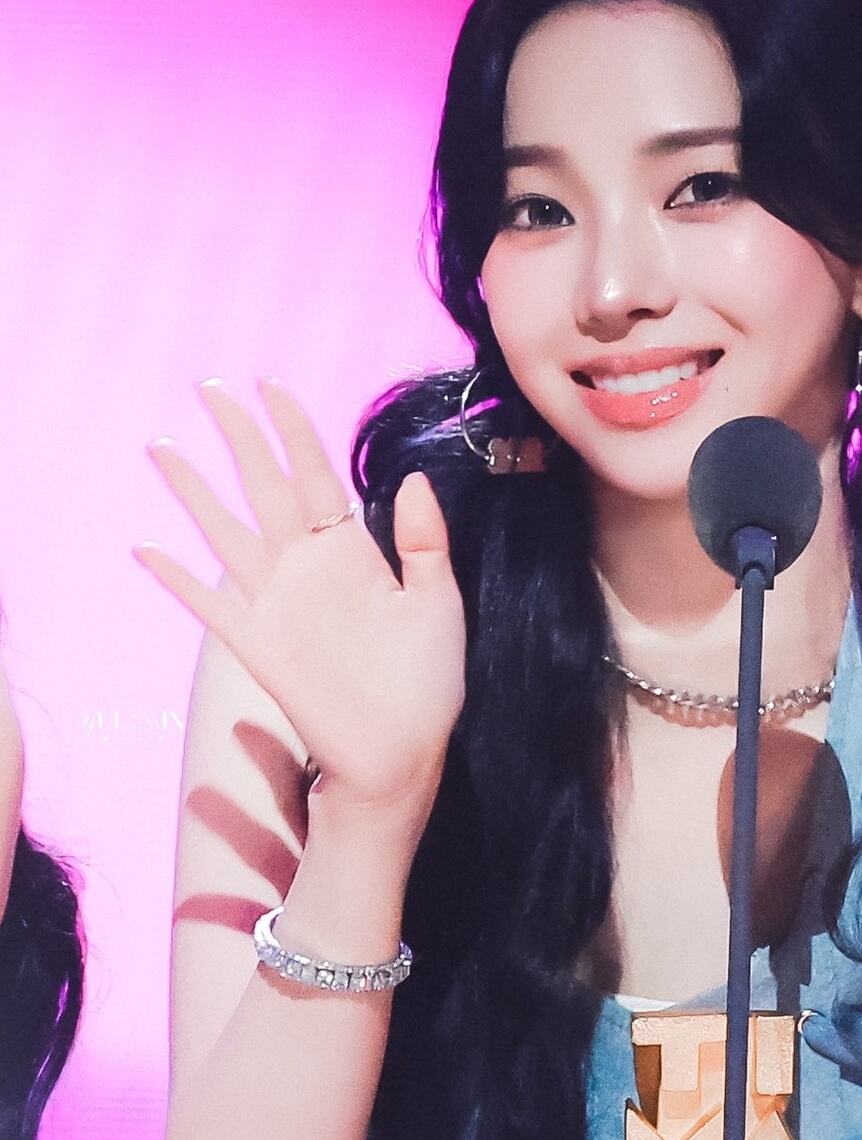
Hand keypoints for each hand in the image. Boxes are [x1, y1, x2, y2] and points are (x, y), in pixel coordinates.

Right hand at [138, 379, 465, 822]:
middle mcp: (307, 567)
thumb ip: (425, 542)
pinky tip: (146, 549)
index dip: (293, 430)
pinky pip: (208, 602)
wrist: (403, 753)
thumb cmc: (428, 682)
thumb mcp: (439, 604)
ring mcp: (277, 602)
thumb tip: (411, 477)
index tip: (270, 386)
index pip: (316, 475)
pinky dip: (176, 577)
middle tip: (209, 388)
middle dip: (237, 438)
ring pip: (225, 530)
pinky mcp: (256, 642)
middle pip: (264, 486)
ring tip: (162, 448)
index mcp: (353, 550)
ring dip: (194, 490)